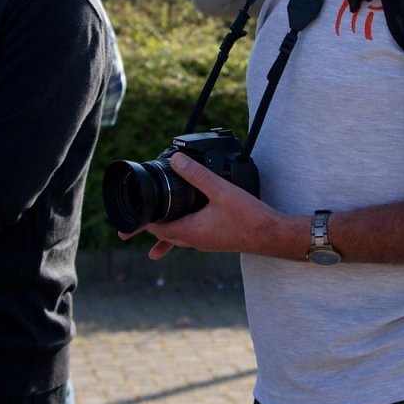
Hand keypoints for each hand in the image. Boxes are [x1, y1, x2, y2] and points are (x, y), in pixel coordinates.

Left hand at [119, 152, 293, 261]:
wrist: (273, 235)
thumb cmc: (249, 217)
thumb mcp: (220, 190)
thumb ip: (197, 174)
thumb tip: (175, 160)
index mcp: (191, 231)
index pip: (156, 228)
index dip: (142, 221)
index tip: (129, 214)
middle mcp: (195, 241)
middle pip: (164, 235)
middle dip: (148, 227)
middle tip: (131, 225)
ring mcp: (206, 242)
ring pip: (177, 237)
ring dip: (164, 229)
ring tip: (151, 225)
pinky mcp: (216, 239)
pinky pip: (192, 236)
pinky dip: (182, 229)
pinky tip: (189, 221)